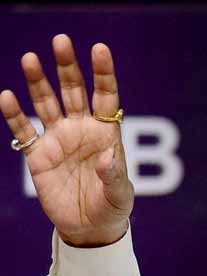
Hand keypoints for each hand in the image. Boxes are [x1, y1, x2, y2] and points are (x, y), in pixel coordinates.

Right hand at [0, 34, 132, 245]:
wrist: (90, 228)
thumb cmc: (112, 208)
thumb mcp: (120, 194)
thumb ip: (114, 174)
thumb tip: (108, 156)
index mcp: (107, 133)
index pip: (105, 96)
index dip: (103, 73)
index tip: (99, 48)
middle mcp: (81, 130)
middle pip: (74, 91)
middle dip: (67, 67)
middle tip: (61, 41)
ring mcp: (59, 139)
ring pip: (47, 103)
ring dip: (39, 83)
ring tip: (30, 59)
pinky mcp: (39, 155)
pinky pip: (25, 130)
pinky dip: (15, 115)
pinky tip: (6, 97)